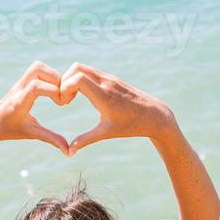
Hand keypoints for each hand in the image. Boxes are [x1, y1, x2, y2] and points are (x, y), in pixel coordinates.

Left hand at [0, 61, 68, 153]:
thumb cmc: (11, 129)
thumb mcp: (32, 134)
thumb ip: (50, 139)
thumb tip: (68, 151)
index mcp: (19, 101)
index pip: (36, 86)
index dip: (52, 91)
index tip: (61, 104)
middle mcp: (19, 88)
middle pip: (37, 69)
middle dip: (55, 79)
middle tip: (62, 95)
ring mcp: (20, 82)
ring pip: (38, 66)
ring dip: (53, 75)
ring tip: (58, 92)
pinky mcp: (23, 80)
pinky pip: (37, 70)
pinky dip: (49, 76)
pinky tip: (53, 91)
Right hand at [59, 63, 176, 153]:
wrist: (154, 116)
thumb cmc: (131, 126)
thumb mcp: (106, 133)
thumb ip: (85, 140)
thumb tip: (69, 152)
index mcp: (104, 96)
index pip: (78, 79)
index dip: (65, 87)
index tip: (65, 103)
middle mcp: (106, 83)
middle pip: (76, 68)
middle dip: (64, 81)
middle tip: (66, 100)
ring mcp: (110, 78)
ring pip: (83, 67)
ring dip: (72, 79)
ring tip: (72, 98)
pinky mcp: (112, 78)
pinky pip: (91, 72)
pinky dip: (81, 79)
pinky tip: (83, 95)